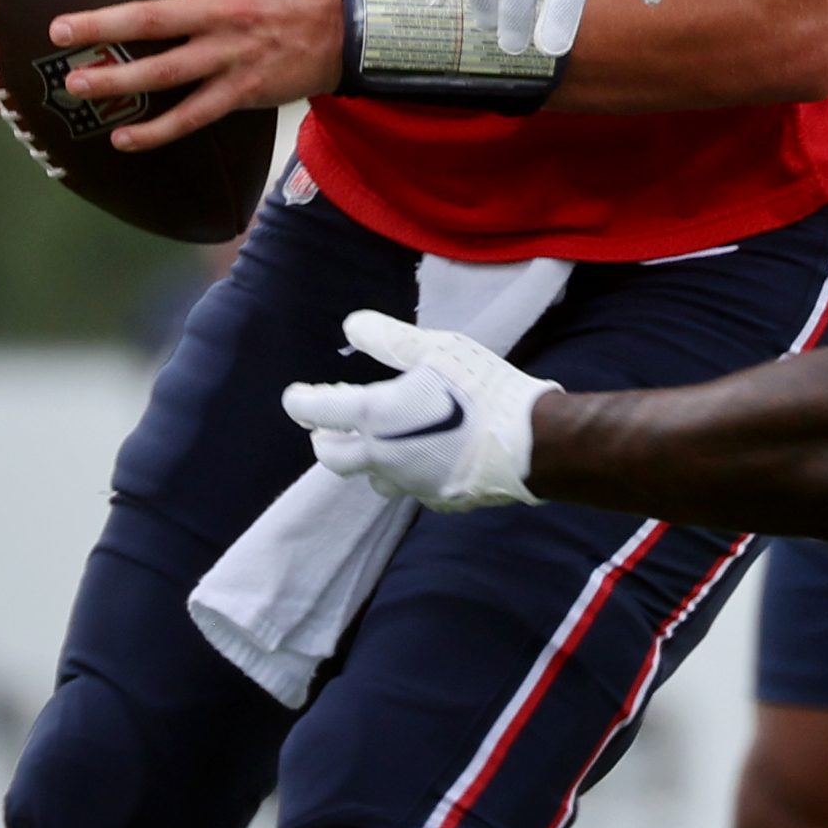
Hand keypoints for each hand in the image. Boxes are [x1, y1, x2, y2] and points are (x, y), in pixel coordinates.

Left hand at [50, 0, 341, 148]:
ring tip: (75, 85)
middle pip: (150, 19)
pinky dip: (157, 132)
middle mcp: (222, 11)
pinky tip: (120, 139)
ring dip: (118, 80)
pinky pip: (193, 115)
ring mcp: (231, 55)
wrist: (350, 26)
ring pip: (166, 72)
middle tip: (56, 32)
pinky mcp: (242, 91)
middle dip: (99, 25)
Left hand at [288, 311, 554, 508]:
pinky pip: (410, 488)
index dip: (301, 402)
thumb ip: (388, 338)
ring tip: (378, 442)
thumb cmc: (480, 389)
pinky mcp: (437, 500)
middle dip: (325, 438)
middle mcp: (381, 457)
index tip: (297, 397)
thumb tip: (351, 326)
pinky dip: (407, 472)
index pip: (317, 412)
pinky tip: (424, 458)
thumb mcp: (435, 349)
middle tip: (327, 425)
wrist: (529, 443)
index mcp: (374, 417)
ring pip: (371, 477)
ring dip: (366, 459)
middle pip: (333, 457)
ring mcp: (409, 484)